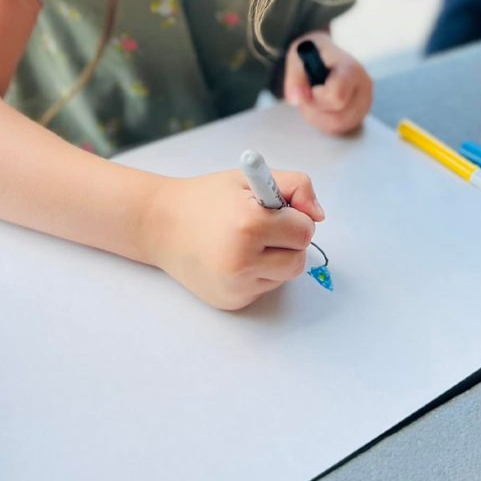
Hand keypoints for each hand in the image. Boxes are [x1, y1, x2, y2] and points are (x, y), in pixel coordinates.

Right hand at [144, 170, 324, 310]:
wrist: (161, 225)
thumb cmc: (209, 198)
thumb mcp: (251, 178)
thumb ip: (295, 186)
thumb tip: (319, 216)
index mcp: (248, 224)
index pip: (304, 230)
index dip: (293, 215)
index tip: (272, 208)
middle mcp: (242, 260)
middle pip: (299, 258)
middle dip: (288, 240)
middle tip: (261, 225)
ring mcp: (236, 286)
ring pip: (285, 276)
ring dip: (276, 258)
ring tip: (247, 241)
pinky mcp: (232, 302)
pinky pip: (266, 288)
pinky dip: (260, 273)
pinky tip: (235, 257)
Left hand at [284, 32, 372, 134]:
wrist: (324, 55)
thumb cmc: (312, 54)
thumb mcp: (297, 57)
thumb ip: (294, 78)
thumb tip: (295, 99)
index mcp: (351, 68)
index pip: (336, 97)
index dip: (316, 97)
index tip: (311, 88)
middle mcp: (363, 87)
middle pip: (338, 116)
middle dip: (315, 110)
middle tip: (307, 95)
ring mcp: (364, 102)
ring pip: (339, 125)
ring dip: (318, 117)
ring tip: (312, 100)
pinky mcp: (360, 113)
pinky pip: (341, 129)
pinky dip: (325, 123)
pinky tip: (320, 108)